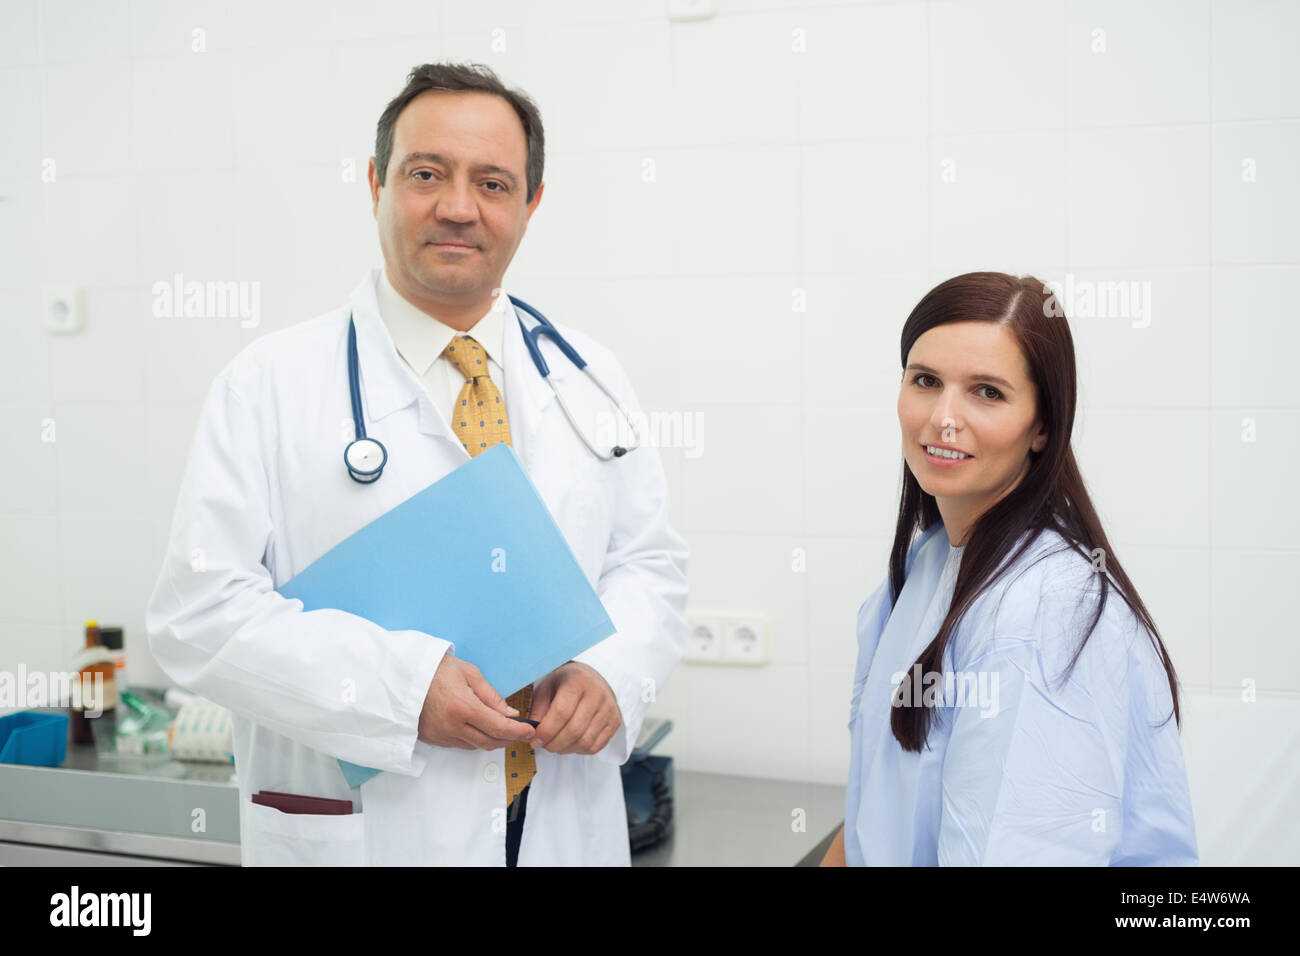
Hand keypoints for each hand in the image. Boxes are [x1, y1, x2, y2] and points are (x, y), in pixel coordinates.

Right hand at [418, 654, 535, 750]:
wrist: (403, 675)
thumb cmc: (435, 669)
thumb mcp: (469, 673)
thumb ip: (492, 696)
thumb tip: (510, 713)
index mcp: (462, 707)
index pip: (498, 727)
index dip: (518, 732)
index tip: (530, 731)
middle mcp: (451, 726)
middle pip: (489, 742)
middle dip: (508, 739)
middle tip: (519, 731)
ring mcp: (440, 735)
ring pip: (475, 746)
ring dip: (491, 740)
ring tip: (500, 728)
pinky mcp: (432, 739)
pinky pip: (460, 745)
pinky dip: (473, 739)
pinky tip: (477, 727)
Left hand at [529, 661, 620, 755]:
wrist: (590, 678)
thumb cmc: (564, 683)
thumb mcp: (546, 688)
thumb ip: (538, 711)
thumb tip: (533, 735)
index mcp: (578, 681)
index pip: (562, 712)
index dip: (546, 731)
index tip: (535, 739)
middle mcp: (597, 693)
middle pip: (574, 730)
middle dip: (554, 744)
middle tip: (543, 745)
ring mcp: (609, 708)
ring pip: (585, 741)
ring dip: (566, 749)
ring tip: (555, 744)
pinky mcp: (615, 721)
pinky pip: (596, 746)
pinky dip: (579, 750)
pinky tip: (570, 743)